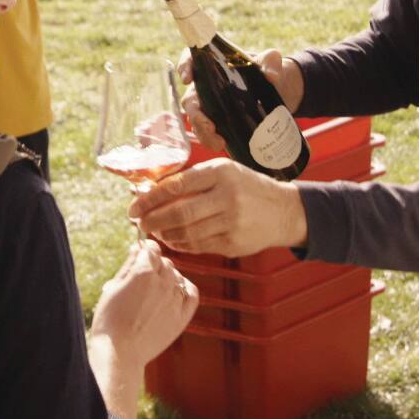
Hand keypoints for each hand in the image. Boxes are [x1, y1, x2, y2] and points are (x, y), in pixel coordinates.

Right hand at [87, 240, 197, 367]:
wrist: (120, 352)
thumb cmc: (110, 319)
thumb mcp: (113, 287)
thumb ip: (129, 265)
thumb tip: (138, 248)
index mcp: (144, 271)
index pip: (151, 249)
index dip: (145, 249)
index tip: (141, 254)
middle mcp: (163, 282)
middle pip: (165, 262)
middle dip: (154, 265)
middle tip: (140, 279)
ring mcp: (175, 299)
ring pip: (176, 277)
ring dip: (166, 278)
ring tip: (152, 292)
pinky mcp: (182, 316)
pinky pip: (192, 293)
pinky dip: (185, 288)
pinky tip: (174, 292)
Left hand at [129, 158, 307, 255]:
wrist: (284, 211)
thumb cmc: (248, 187)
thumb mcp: (225, 171)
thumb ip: (194, 179)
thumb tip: (154, 190)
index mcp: (221, 172)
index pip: (177, 185)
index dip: (150, 198)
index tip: (134, 205)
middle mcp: (227, 196)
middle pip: (179, 213)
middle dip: (153, 220)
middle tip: (139, 223)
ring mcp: (231, 222)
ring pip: (186, 233)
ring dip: (165, 234)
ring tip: (155, 231)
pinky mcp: (233, 244)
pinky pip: (198, 246)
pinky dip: (180, 244)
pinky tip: (173, 239)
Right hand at [179, 47, 303, 149]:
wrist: (277, 91)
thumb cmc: (268, 69)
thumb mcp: (271, 61)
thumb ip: (271, 62)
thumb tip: (271, 76)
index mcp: (214, 65)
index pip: (192, 61)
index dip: (185, 67)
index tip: (188, 79)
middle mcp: (207, 86)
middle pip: (191, 99)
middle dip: (196, 114)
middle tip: (209, 126)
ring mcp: (211, 106)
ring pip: (196, 120)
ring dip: (202, 132)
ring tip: (218, 142)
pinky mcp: (219, 122)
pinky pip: (207, 132)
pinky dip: (210, 140)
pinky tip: (222, 144)